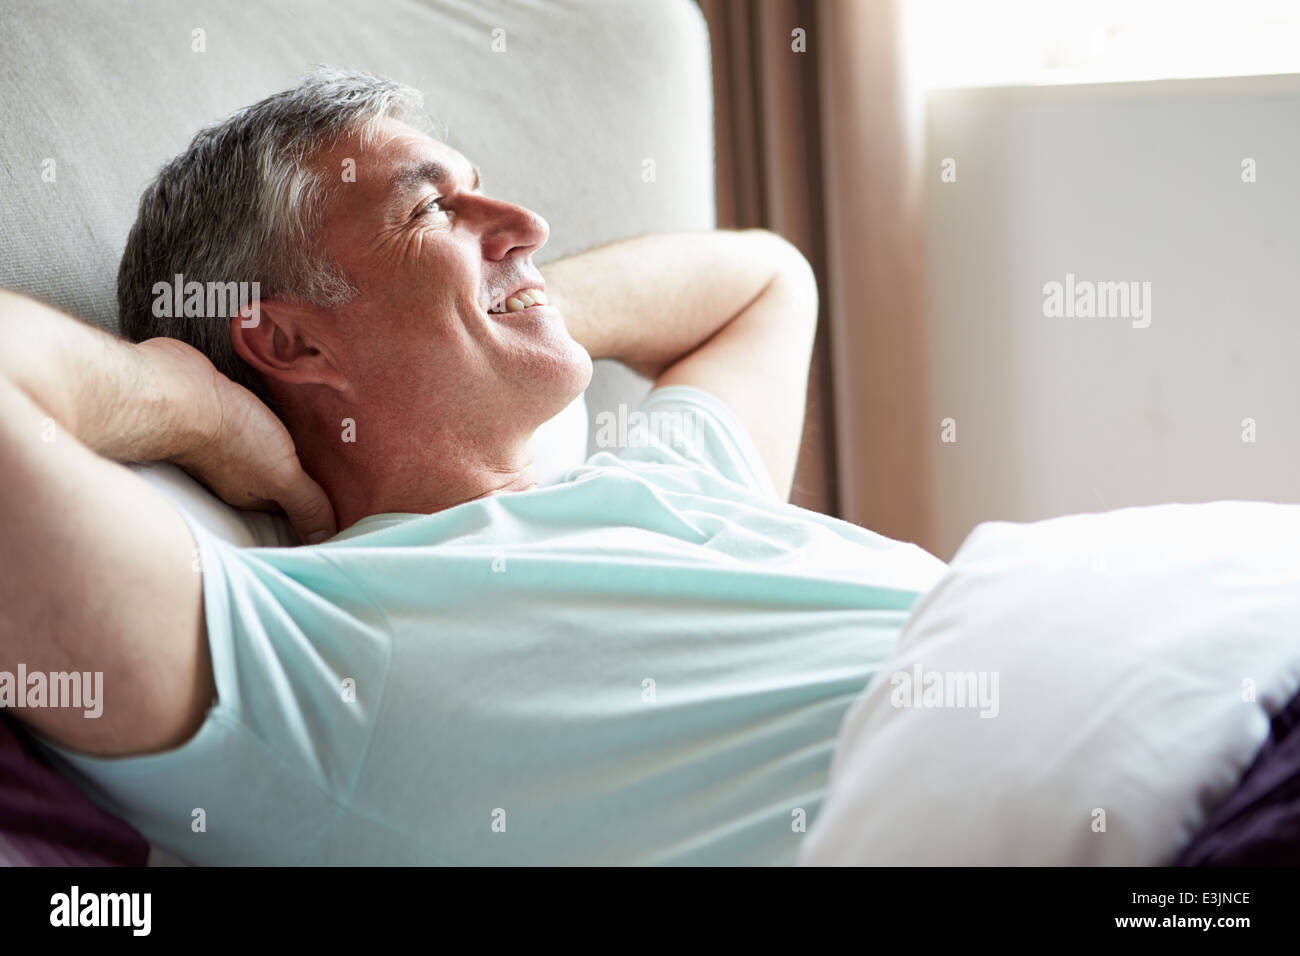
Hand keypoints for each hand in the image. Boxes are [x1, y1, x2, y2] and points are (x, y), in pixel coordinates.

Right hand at [137, 338, 337, 543]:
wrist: (177, 390)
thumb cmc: (229, 436)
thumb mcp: (279, 476)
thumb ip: (305, 504)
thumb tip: (325, 539)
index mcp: (251, 495)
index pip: (291, 508)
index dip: (317, 505)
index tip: (350, 500)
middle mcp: (237, 475)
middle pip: (280, 480)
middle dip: (308, 474)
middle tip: (348, 467)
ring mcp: (226, 444)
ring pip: (267, 451)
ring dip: (292, 444)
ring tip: (330, 435)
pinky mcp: (222, 412)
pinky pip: (254, 421)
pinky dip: (273, 419)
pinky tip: (292, 408)